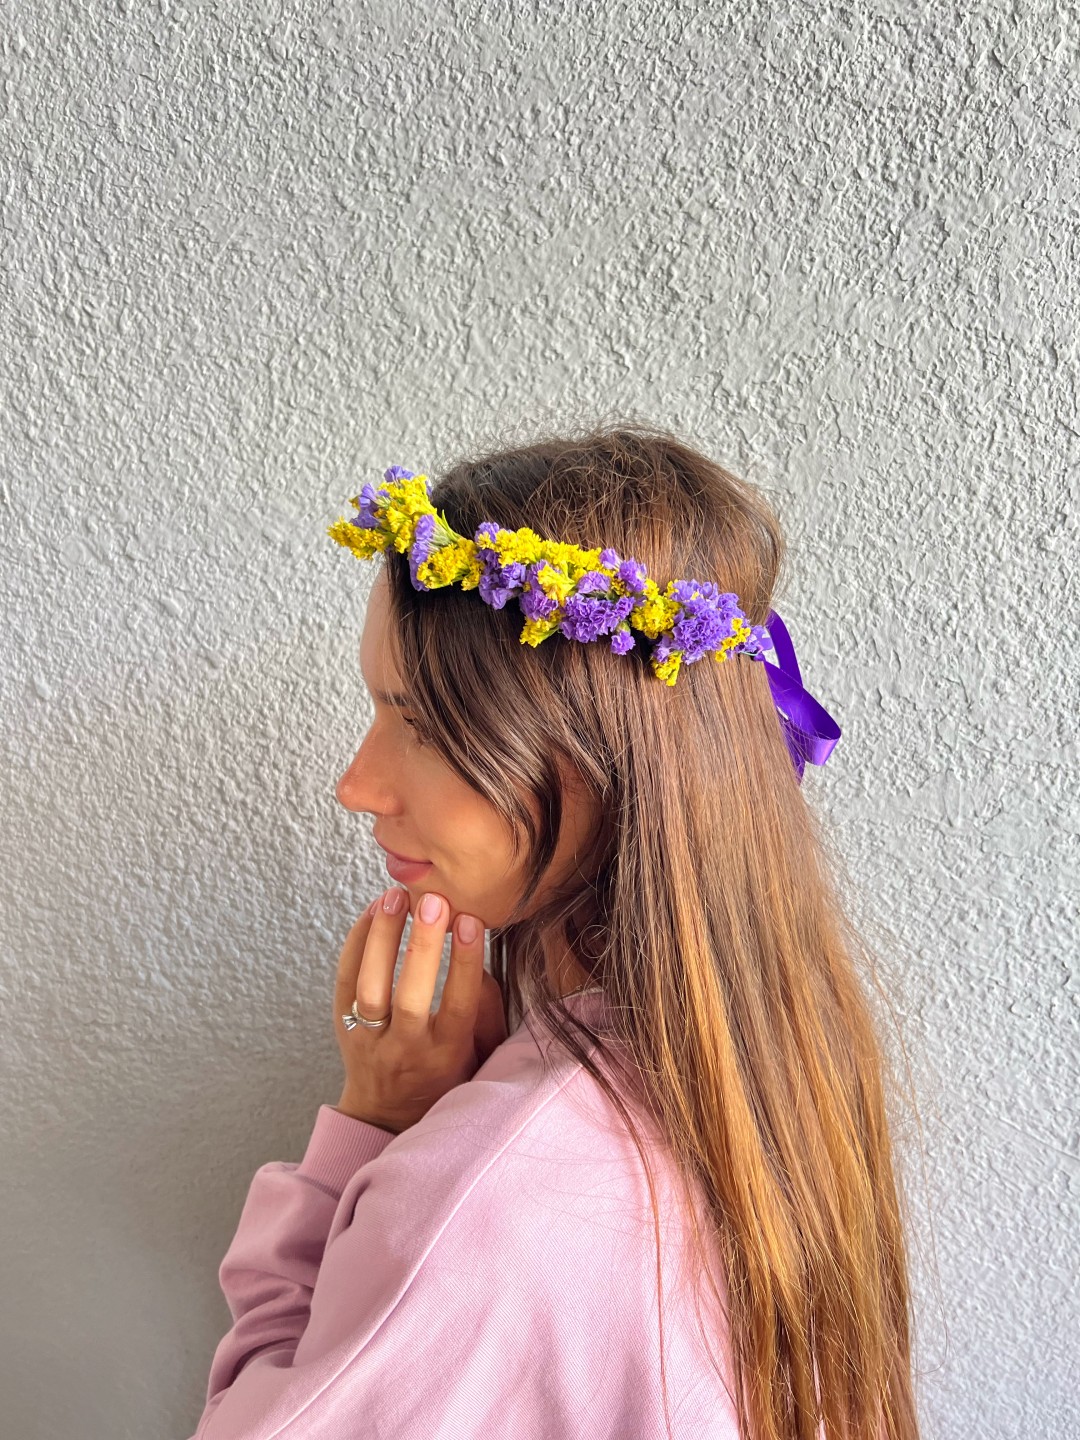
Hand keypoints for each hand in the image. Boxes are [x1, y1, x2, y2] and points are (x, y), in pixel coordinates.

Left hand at [332, 886, 506, 1133]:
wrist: (388, 1112)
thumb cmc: (444, 1072)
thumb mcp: (478, 1053)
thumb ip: (484, 1009)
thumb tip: (475, 959)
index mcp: (445, 1055)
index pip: (458, 1006)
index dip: (465, 962)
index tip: (470, 921)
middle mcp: (405, 1049)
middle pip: (409, 996)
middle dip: (422, 946)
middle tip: (433, 901)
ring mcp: (369, 1039)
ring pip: (368, 987)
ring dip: (382, 937)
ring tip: (395, 896)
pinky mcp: (342, 1025)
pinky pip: (343, 980)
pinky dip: (356, 941)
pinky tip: (374, 910)